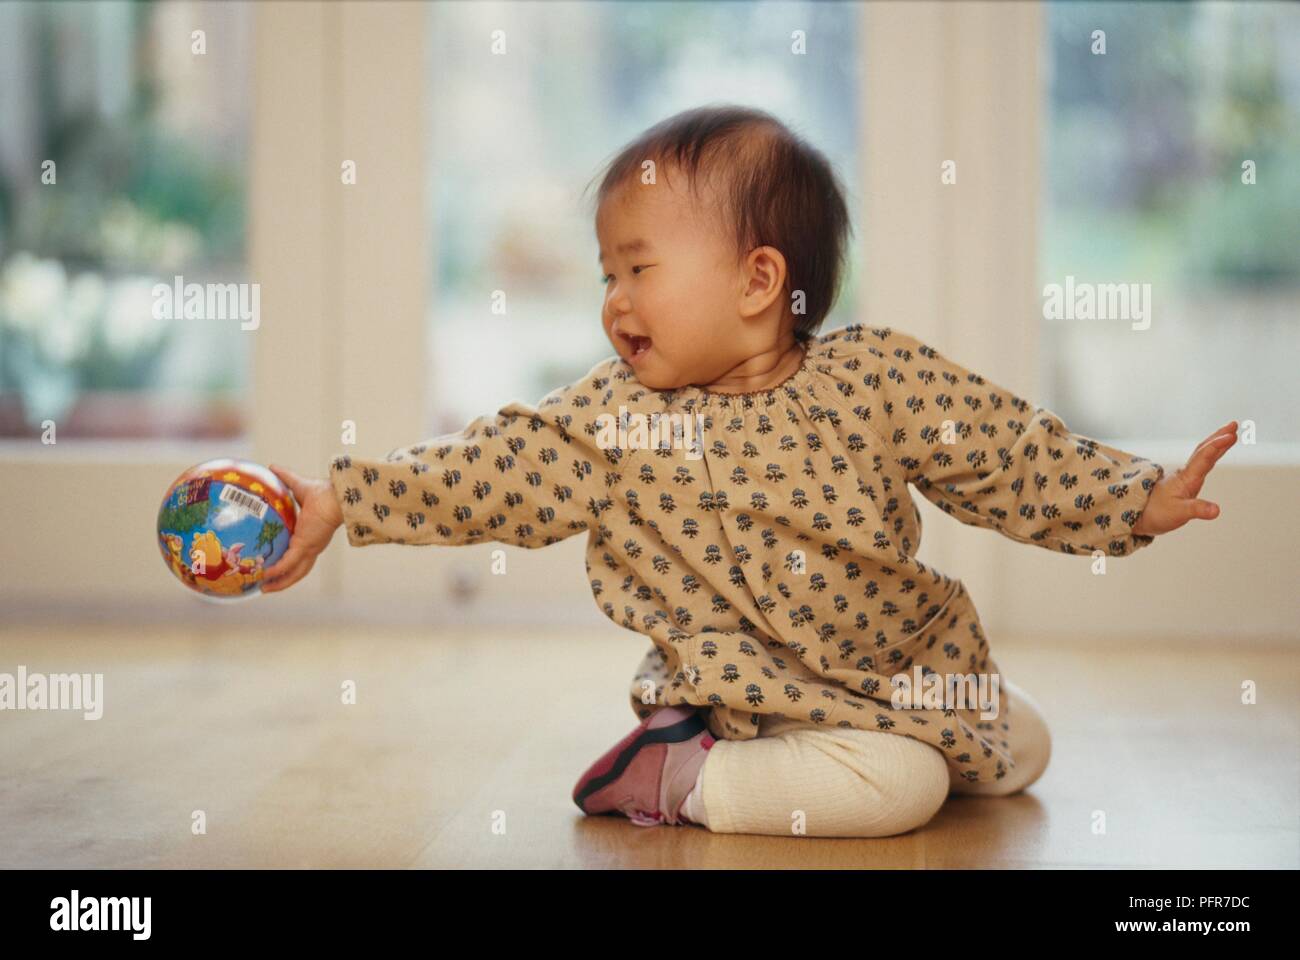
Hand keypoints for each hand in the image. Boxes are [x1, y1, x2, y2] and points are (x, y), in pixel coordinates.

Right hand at [260, 463, 343, 592]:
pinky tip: (265, 575)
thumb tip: (272, 467)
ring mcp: (309, 548)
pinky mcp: (306, 547)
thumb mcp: (297, 486)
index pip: (297, 554)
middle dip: (282, 581)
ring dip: (279, 582)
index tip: (271, 568)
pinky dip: (278, 571)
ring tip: (263, 588)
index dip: (285, 563)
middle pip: (297, 570)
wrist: (334, 496)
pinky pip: (289, 564)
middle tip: (265, 586)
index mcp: (309, 535)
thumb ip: (284, 477)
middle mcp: (311, 546)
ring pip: (294, 572)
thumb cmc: (322, 491)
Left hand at [1131, 421, 1236, 536]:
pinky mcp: (1184, 481)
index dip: (1217, 446)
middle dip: (1219, 437)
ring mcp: (1185, 476)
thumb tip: (1216, 510)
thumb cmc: (1157, 513)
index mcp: (1187, 478)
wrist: (1139, 515)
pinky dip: (1210, 454)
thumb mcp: (1179, 513)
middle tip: (1234, 425)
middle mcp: (1186, 473)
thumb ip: (1198, 509)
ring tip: (1229, 433)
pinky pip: (1200, 463)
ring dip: (1216, 442)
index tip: (1231, 435)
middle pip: (1204, 450)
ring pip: (1202, 454)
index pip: (1204, 458)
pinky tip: (1214, 453)